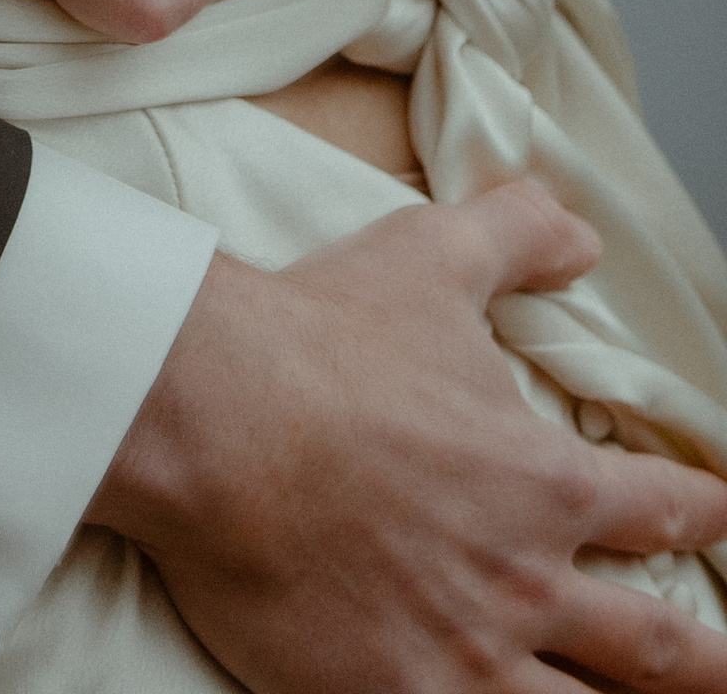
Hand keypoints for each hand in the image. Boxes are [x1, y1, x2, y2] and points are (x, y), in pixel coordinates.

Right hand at [92, 183, 726, 690]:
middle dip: (706, 662)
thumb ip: (516, 235)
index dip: (704, 512)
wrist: (209, 416)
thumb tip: (580, 233)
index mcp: (546, 484)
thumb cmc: (318, 339)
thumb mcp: (430, 256)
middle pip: (655, 647)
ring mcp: (465, 655)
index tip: (722, 515)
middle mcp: (525, 582)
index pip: (663, 508)